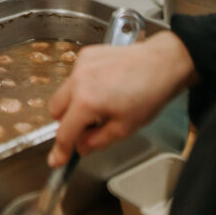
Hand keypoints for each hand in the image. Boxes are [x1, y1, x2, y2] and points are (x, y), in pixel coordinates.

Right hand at [47, 31, 197, 166]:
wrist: (160, 64)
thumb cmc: (147, 95)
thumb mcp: (124, 129)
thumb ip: (97, 141)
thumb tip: (81, 146)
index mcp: (86, 102)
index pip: (65, 132)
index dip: (61, 150)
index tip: (57, 160)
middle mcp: (78, 80)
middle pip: (55, 109)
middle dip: (66, 122)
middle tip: (86, 128)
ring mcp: (80, 64)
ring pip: (64, 92)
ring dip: (74, 103)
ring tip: (100, 104)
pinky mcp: (86, 54)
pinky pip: (75, 76)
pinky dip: (83, 85)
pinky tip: (103, 86)